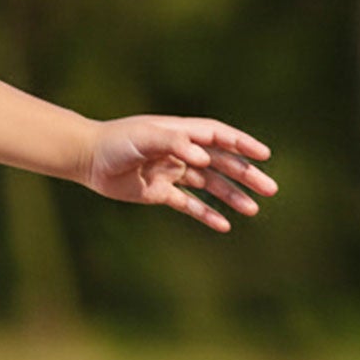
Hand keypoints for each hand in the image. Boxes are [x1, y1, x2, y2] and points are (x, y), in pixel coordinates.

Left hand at [85, 117, 276, 231]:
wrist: (88, 159)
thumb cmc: (117, 142)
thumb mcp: (145, 137)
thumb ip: (174, 142)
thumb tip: (205, 158)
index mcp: (182, 133)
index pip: (220, 137)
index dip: (243, 144)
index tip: (264, 155)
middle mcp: (181, 152)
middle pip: (222, 163)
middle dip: (246, 175)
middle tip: (270, 189)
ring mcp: (172, 173)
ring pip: (210, 186)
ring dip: (231, 197)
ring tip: (252, 210)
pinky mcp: (160, 193)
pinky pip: (189, 204)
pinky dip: (206, 214)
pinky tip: (224, 225)